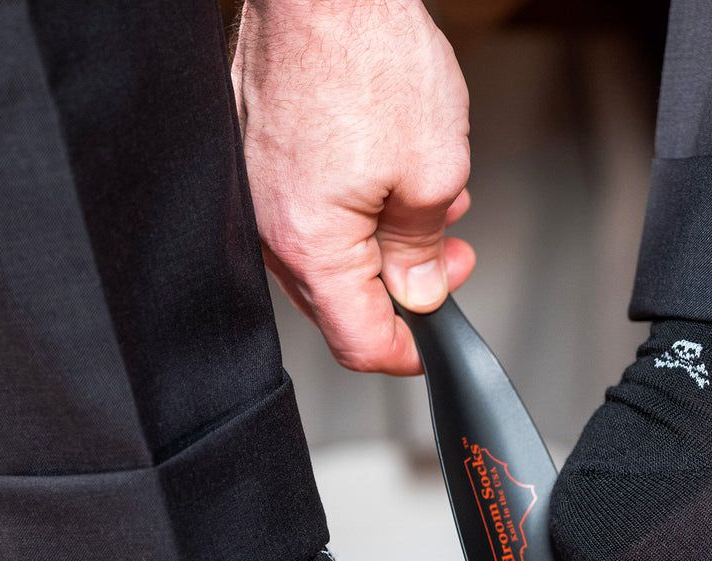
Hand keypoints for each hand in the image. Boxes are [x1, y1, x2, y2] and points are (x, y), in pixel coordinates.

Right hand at [232, 0, 474, 374]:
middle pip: (343, 302)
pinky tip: (395, 180)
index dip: (405, 353)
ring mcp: (260, 190)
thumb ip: (424, 250)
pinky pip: (313, 211)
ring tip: (436, 206)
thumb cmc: (368, 55)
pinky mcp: (262, 158)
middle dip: (407, 289)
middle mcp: (271, 225)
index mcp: (310, 244)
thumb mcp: (432, 173)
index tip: (432, 345)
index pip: (358, 339)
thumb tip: (420, 291)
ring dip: (388, 245)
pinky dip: (359, 211)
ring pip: (332, 254)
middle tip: (452, 260)